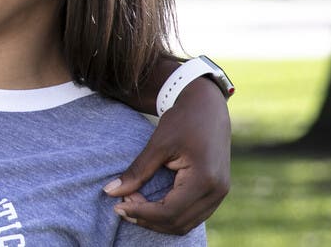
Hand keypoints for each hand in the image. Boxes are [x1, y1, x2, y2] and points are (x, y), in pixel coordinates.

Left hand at [103, 80, 230, 234]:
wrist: (208, 107)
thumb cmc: (183, 120)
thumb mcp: (157, 144)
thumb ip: (136, 172)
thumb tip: (110, 192)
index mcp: (204, 179)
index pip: (169, 212)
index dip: (141, 213)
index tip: (117, 206)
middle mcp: (217, 191)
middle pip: (178, 223)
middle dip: (147, 219)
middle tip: (122, 204)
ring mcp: (219, 194)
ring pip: (185, 224)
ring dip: (157, 220)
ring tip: (133, 202)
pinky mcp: (216, 192)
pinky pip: (191, 215)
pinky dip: (169, 215)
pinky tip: (149, 203)